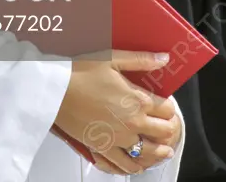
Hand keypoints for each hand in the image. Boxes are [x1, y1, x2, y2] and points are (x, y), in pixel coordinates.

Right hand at [54, 50, 179, 173]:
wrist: (55, 90)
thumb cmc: (80, 72)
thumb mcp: (113, 58)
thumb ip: (141, 60)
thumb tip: (164, 58)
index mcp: (137, 99)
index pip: (166, 109)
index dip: (170, 108)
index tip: (167, 106)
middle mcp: (131, 122)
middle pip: (162, 132)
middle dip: (169, 130)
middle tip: (169, 127)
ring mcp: (118, 138)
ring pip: (147, 153)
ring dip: (158, 152)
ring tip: (164, 152)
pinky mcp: (102, 148)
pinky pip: (123, 165)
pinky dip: (134, 167)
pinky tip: (137, 166)